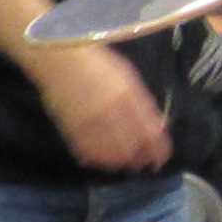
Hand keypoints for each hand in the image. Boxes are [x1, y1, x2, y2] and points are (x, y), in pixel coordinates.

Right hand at [33, 43, 169, 170]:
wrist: (59, 58)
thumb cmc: (97, 62)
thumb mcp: (126, 76)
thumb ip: (141, 102)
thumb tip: (155, 126)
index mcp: (127, 95)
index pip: (150, 131)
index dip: (158, 149)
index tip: (161, 158)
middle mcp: (110, 111)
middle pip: (132, 147)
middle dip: (141, 159)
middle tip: (143, 163)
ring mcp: (90, 122)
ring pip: (111, 154)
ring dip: (121, 161)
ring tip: (124, 163)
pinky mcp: (71, 129)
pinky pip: (89, 153)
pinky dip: (99, 159)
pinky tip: (103, 159)